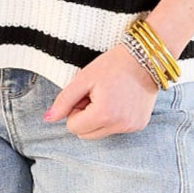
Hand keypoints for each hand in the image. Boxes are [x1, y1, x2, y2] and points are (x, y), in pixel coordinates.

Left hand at [42, 43, 160, 138]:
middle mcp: (120, 125)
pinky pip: (116, 129)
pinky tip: (120, 100)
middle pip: (85, 134)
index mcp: (104, 114)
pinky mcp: (139, 125)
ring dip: (99, 119)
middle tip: (96, 95)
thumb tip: (48, 119)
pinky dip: (113, 118)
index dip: (75, 110)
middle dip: (85, 117)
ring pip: (100, 133)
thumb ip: (64, 100)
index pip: (73, 127)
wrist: (146, 57)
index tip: (85, 94)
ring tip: (108, 97)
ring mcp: (131, 127)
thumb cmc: (114, 65)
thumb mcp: (83, 79)